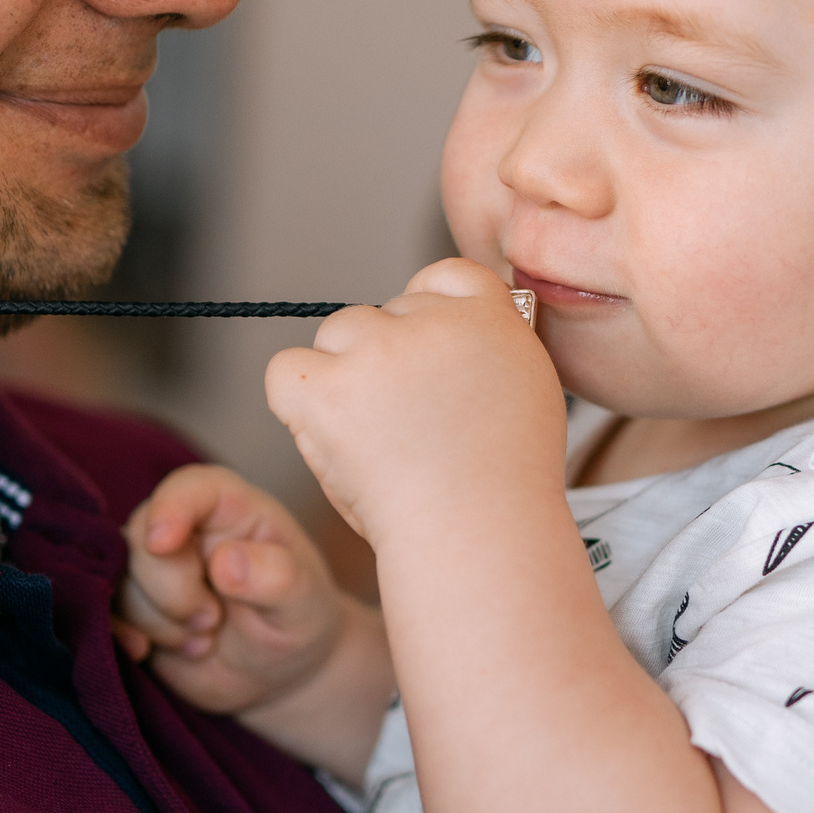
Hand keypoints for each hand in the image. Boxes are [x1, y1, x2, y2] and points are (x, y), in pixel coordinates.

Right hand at [114, 464, 349, 716]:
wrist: (277, 673)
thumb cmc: (297, 620)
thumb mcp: (303, 602)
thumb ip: (275, 577)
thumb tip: (225, 561)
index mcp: (229, 507)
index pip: (189, 488)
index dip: (170, 509)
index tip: (163, 542)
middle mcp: (184, 529)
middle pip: (140, 540)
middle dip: (172, 592)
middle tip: (211, 622)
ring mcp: (153, 569)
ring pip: (120, 582)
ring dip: (159, 623)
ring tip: (203, 641)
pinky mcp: (133, 607)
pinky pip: (104, 614)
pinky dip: (123, 637)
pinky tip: (150, 652)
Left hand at [263, 258, 567, 546]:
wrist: (479, 535)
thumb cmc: (503, 489)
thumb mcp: (528, 395)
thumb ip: (490, 352)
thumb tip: (455, 335)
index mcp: (491, 316)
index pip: (445, 277)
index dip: (425, 312)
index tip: (420, 353)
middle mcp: (433, 320)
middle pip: (383, 314)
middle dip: (382, 359)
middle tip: (399, 426)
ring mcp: (378, 349)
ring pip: (337, 336)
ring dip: (342, 378)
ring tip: (372, 442)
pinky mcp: (329, 386)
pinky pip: (286, 371)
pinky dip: (297, 401)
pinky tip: (327, 434)